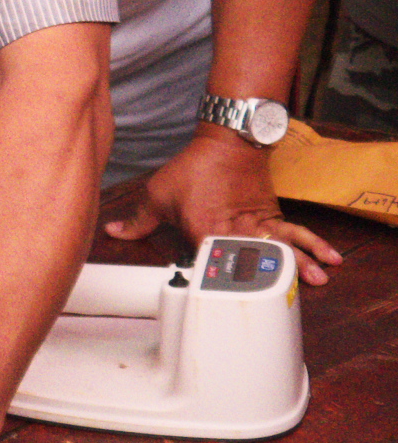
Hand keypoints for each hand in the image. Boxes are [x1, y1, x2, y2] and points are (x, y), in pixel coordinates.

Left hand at [104, 128, 340, 284]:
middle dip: (265, 282)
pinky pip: (295, 232)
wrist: (227, 140)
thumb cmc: (191, 169)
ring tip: (317, 281)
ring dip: (299, 264)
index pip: (208, 265)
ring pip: (280, 248)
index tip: (215, 302)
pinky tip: (329, 257)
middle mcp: (236, 231)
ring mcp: (258, 223)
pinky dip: (312, 243)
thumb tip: (113, 232)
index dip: (211, 284)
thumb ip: (137, 221)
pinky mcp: (272, 215)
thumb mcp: (157, 195)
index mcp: (206, 231)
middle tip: (279, 298)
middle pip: (252, 262)